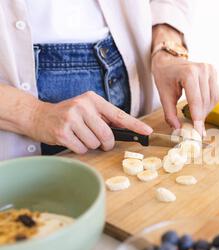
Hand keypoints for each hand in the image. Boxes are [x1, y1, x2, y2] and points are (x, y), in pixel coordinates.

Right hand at [28, 91, 152, 153]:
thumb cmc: (69, 115)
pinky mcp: (62, 132)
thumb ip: (105, 118)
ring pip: (94, 143)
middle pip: (107, 134)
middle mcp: (82, 106)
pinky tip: (71, 139)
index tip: (148, 132)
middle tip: (98, 140)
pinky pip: (82, 149)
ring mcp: (71, 119)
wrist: (38, 115)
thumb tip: (128, 131)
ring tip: (79, 135)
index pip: (119, 115)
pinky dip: (80, 149)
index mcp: (93, 99)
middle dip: (106, 143)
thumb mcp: (87, 109)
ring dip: (90, 145)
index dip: (135, 125)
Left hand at [152, 52, 218, 134]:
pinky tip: (199, 106)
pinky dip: (208, 104)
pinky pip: (215, 94)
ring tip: (195, 116)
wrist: (168, 60)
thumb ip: (170, 114)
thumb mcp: (164, 96)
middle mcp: (202, 69)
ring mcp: (210, 69)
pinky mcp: (213, 71)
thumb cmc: (165, 76)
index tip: (198, 133)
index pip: (197, 102)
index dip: (198, 119)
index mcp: (189, 73)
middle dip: (200, 118)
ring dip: (205, 112)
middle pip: (205, 102)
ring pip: (213, 100)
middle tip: (195, 129)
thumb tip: (178, 129)